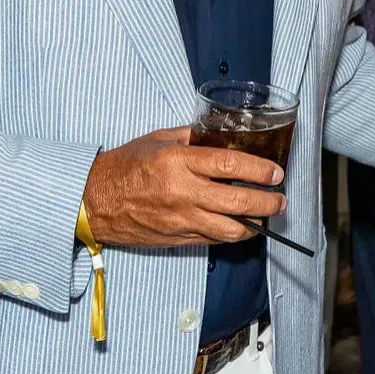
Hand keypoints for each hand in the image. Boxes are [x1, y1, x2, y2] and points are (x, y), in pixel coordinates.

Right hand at [82, 126, 287, 247]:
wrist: (94, 201)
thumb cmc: (126, 165)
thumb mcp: (159, 139)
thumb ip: (193, 137)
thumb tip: (222, 133)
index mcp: (178, 162)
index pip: (230, 165)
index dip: (259, 170)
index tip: (275, 173)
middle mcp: (182, 193)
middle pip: (237, 201)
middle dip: (266, 202)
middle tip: (280, 199)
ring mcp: (180, 220)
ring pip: (229, 229)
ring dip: (254, 225)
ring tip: (266, 216)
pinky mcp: (177, 238)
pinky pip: (212, 239)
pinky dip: (230, 234)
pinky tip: (240, 226)